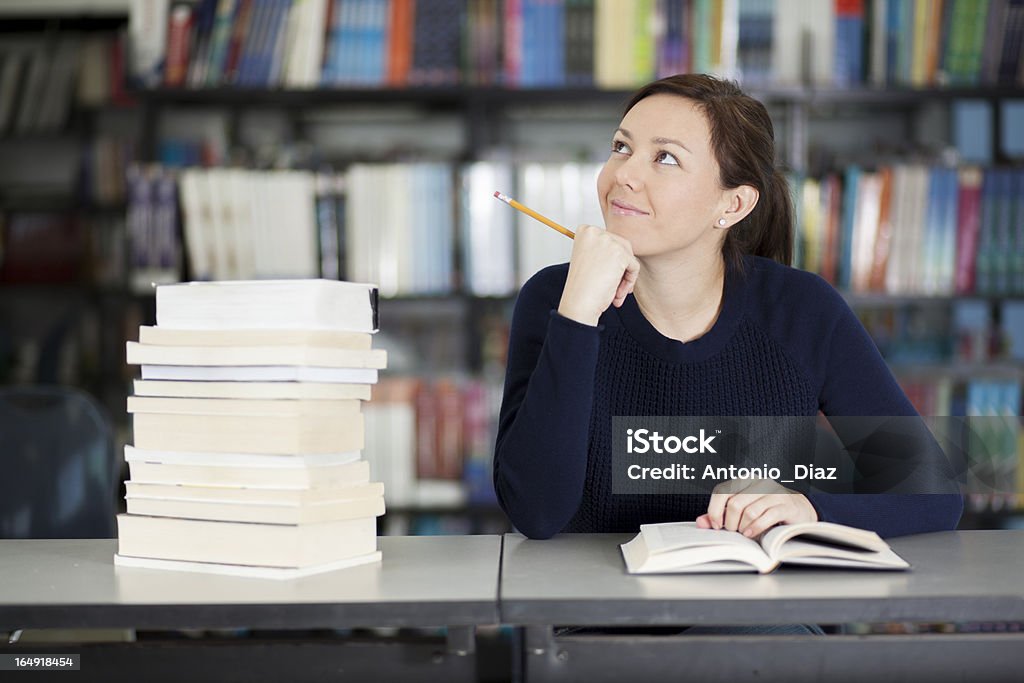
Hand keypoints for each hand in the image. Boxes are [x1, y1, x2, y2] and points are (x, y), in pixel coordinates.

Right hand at [557, 225, 640, 325]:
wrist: (579, 303)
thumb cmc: (582, 287)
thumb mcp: (591, 261)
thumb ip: (604, 250)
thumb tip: (624, 249)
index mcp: (585, 231)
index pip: (610, 240)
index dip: (610, 261)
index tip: (603, 275)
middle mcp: (594, 232)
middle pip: (622, 246)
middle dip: (620, 268)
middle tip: (611, 287)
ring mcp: (607, 240)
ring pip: (629, 256)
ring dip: (624, 276)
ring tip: (614, 292)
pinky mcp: (619, 253)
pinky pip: (634, 266)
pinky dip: (629, 281)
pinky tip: (616, 293)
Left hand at [695, 478, 817, 538]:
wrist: (799, 511)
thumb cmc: (767, 511)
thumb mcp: (741, 512)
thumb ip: (720, 515)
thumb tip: (701, 522)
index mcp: (745, 480)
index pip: (721, 491)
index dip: (715, 510)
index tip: (716, 525)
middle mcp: (759, 482)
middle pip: (734, 503)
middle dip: (730, 522)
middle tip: (733, 531)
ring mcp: (774, 492)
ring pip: (749, 511)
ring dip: (743, 527)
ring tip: (744, 533)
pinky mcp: (786, 505)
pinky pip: (765, 517)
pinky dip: (755, 528)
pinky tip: (751, 534)